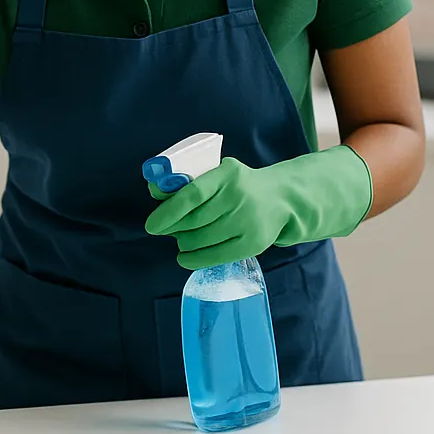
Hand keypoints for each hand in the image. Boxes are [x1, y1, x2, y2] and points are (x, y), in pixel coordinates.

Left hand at [144, 147, 373, 269]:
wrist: (281, 198)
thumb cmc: (238, 185)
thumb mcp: (217, 174)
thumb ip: (188, 182)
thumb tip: (154, 191)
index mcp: (226, 174)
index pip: (192, 194)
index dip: (168, 211)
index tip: (151, 225)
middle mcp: (239, 196)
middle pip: (195, 221)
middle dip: (173, 229)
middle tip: (164, 230)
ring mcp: (249, 221)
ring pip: (203, 239)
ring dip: (183, 243)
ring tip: (180, 239)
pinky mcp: (255, 242)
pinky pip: (217, 256)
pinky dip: (195, 259)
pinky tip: (185, 257)